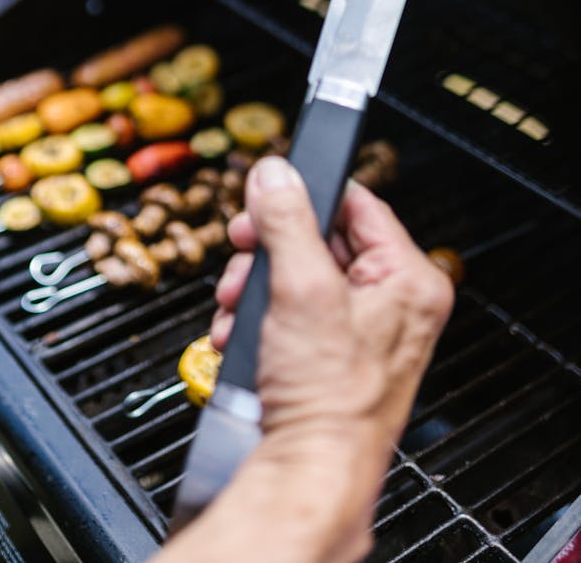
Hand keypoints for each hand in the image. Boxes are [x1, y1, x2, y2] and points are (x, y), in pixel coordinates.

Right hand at [204, 158, 453, 561]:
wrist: (308, 471)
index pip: (357, 203)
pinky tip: (242, 333)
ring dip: (256, 287)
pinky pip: (290, 312)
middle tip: (243, 255)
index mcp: (409, 280)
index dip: (306, 196)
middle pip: (318, 239)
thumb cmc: (328, 397)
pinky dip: (259, 319)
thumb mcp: (301, 289)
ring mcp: (360, 331)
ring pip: (297, 275)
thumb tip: (275, 175)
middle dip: (268, 252)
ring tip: (238, 307)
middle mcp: (393, 303)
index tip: (267, 197)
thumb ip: (286, 221)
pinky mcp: (329, 354)